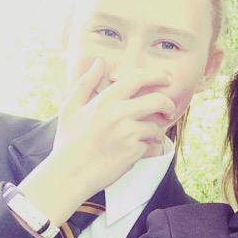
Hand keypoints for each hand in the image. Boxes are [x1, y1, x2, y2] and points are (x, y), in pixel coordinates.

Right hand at [18, 58, 176, 226]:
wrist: (70, 174)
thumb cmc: (69, 142)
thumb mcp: (71, 108)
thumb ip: (85, 83)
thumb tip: (98, 62)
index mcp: (105, 100)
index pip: (138, 79)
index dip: (157, 75)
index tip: (167, 79)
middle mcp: (118, 114)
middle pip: (157, 101)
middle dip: (168, 105)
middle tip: (169, 111)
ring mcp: (127, 133)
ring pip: (156, 127)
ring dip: (154, 132)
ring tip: (144, 138)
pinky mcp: (133, 152)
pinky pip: (150, 146)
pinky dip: (145, 149)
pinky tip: (131, 153)